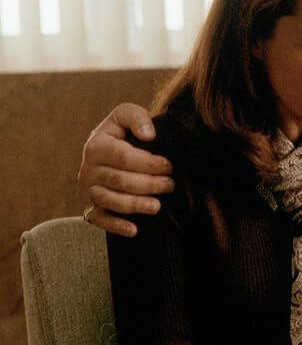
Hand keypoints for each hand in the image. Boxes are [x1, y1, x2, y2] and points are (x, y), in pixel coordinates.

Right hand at [78, 103, 173, 236]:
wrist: (110, 148)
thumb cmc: (123, 132)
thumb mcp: (126, 114)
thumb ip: (136, 118)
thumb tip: (148, 135)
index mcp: (96, 146)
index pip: (123, 158)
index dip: (148, 163)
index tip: (168, 165)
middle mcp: (88, 169)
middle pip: (120, 181)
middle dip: (148, 184)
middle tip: (170, 184)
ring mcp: (88, 190)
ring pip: (111, 201)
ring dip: (136, 205)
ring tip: (158, 206)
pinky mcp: (91, 206)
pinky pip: (99, 219)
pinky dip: (116, 226)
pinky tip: (135, 230)